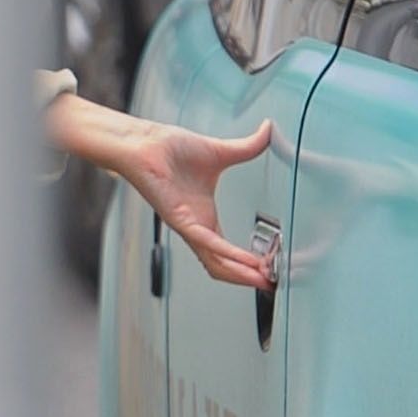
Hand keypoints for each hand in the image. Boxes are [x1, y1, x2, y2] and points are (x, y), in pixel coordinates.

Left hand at [120, 116, 274, 288]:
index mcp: (205, 219)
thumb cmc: (169, 149)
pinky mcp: (179, 220)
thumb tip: (268, 131)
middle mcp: (197, 228)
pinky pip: (207, 243)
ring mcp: (187, 227)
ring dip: (242, 274)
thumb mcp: (221, 152)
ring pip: (216, 262)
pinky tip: (247, 261)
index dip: (250, 265)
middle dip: (249, 278)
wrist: (143, 143)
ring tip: (264, 280)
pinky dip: (228, 254)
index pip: (230, 253)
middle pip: (224, 267)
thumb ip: (248, 147)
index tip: (273, 268)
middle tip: (274, 285)